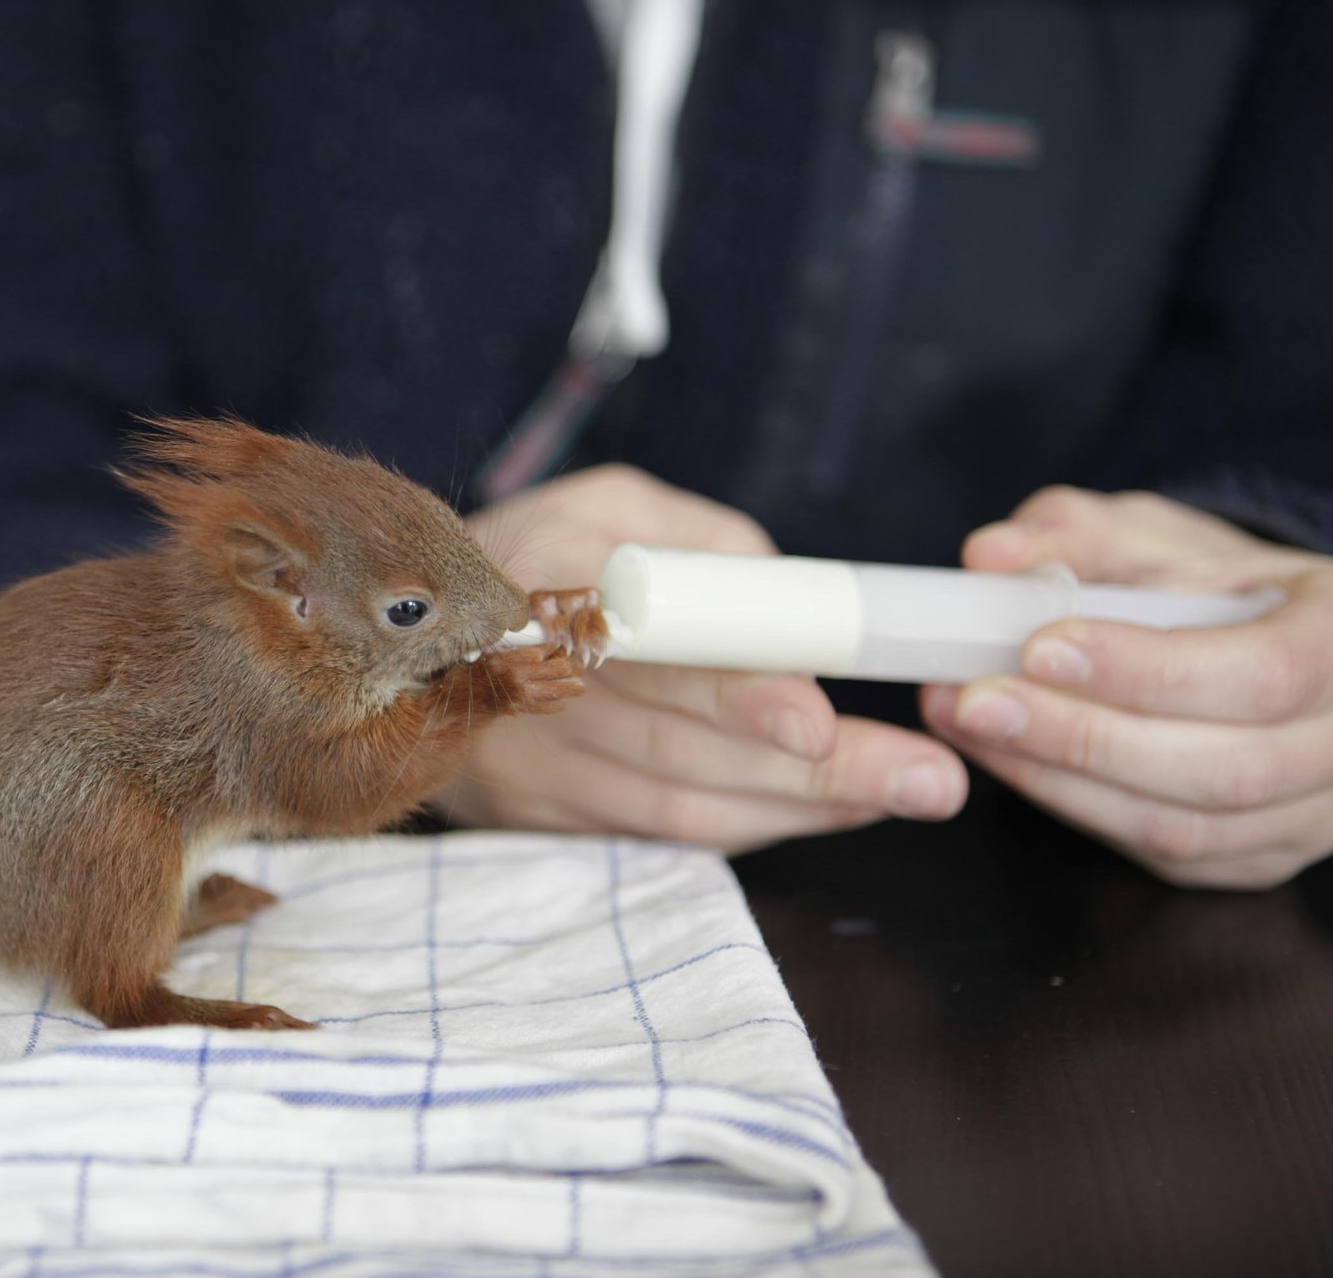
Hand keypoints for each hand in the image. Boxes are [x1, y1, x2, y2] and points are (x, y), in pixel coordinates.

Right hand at [447, 465, 967, 850]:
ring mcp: (522, 757)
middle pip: (679, 743)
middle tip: (928, 781)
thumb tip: (790, 606)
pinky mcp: (531, 811)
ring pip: (676, 801)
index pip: (646, 650)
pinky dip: (748, 824)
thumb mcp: (612, 503)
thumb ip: (703, 542)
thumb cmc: (541, 552)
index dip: (730, 691)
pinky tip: (826, 808)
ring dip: (800, 808)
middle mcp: (524, 679)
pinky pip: (656, 829)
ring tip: (906, 793)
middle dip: (815, 771)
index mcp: (542, 575)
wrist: (404, 637)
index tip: (814, 718)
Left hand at [922, 486, 1332, 888]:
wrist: (1274, 642)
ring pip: (1187, 829)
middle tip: (972, 700)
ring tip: (969, 726)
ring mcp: (1317, 815)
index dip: (1146, 670)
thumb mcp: (1159, 536)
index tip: (1039, 648)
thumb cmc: (1220, 585)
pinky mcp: (1262, 856)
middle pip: (1224, 771)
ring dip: (1060, 780)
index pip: (1264, 674)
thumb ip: (1077, 534)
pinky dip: (1077, 809)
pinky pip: (1166, 855)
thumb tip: (990, 555)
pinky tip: (1011, 762)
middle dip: (1081, 738)